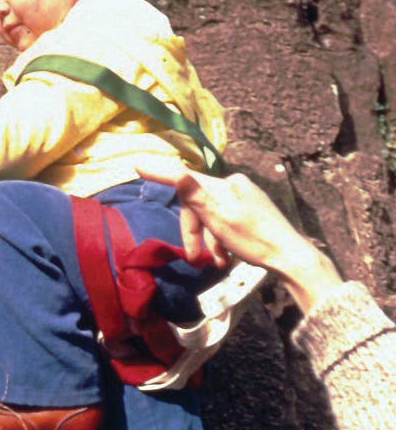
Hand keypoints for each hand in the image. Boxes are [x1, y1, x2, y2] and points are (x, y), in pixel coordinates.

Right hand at [136, 161, 340, 311]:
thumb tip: (176, 172)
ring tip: (216, 263)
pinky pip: (224, 222)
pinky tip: (226, 257)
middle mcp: (234, 185)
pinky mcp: (250, 212)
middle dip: (194, 231)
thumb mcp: (220, 219)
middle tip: (193, 258)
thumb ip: (196, 196)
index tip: (137, 165)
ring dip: (208, 240)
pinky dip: (220, 239)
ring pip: (211, 216)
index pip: (186, 178)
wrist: (292, 257)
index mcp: (226, 184)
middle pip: (198, 204)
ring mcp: (243, 198)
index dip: (161, 174)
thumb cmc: (254, 239)